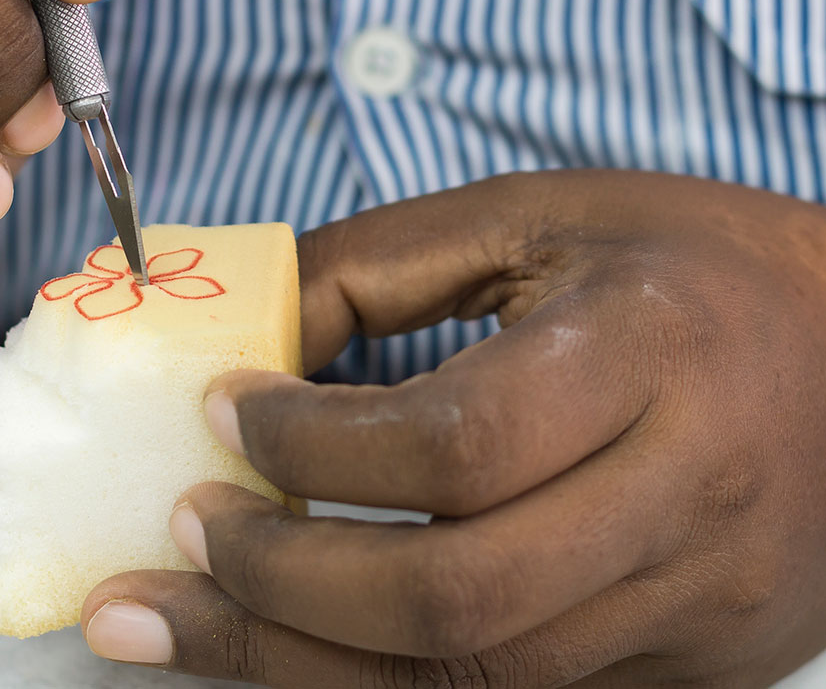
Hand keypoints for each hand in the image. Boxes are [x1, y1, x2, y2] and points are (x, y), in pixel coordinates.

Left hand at [82, 171, 825, 686]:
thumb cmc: (690, 263)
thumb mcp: (538, 216)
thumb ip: (374, 267)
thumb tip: (235, 347)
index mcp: (655, 353)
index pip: (456, 443)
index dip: (309, 443)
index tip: (220, 410)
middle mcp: (685, 498)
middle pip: (453, 599)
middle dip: (277, 586)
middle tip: (174, 537)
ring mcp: (696, 605)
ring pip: (468, 679)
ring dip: (291, 663)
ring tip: (163, 627)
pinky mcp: (690, 665)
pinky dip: (373, 678)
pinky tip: (282, 648)